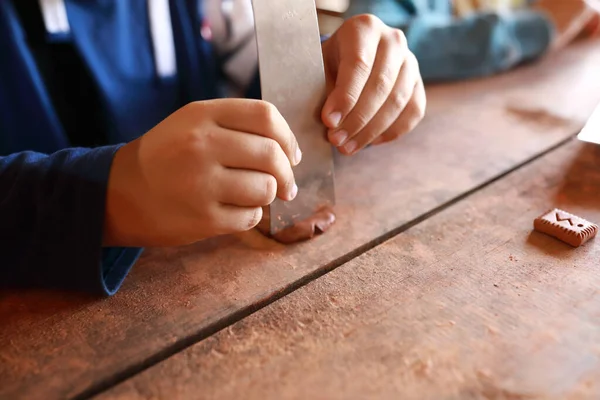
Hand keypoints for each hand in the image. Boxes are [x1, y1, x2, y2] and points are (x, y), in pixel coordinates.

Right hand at [103, 99, 300, 246]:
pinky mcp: (203, 219)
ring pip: (265, 188)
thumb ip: (236, 126)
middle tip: (286, 185)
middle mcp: (201, 145)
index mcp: (201, 115)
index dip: (288, 137)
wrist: (116, 194)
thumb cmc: (165, 157)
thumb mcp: (191, 124)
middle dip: (287, 173)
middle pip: (272, 154)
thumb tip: (289, 150)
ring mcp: (201, 183)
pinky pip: (250, 217)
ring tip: (255, 197)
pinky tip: (235, 212)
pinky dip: (251, 216)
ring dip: (268, 195)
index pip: (265, 115)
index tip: (291, 154)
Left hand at [321, 14, 425, 154]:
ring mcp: (410, 62)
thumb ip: (326, 91)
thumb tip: (332, 123)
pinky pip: (413, 112)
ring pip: (398, 102)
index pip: (358, 65)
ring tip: (347, 147)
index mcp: (364, 29)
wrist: (351, 58)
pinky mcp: (419, 84)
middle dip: (357, 119)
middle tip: (336, 140)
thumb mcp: (321, 67)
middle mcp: (393, 41)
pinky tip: (370, 142)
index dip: (344, 97)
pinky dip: (392, 131)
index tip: (329, 122)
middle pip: (380, 85)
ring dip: (371, 131)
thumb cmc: (331, 64)